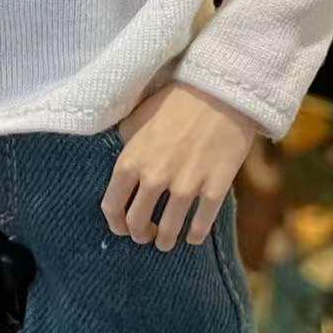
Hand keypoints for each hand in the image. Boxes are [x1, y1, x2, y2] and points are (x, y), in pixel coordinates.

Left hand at [101, 82, 257, 250]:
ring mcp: (185, 186)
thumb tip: (122, 163)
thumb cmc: (176, 99)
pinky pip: (200, 225)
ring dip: (165, 241)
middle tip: (146, 235)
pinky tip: (192, 236)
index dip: (115, 223)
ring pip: (169, 230)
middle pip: (138, 224)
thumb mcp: (137, 116)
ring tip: (167, 242)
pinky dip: (194, 236)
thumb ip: (125, 143)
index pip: (112, 206)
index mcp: (130, 160)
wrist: (220, 90)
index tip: (121, 228)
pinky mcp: (214, 188)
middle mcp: (154, 178)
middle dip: (140, 234)